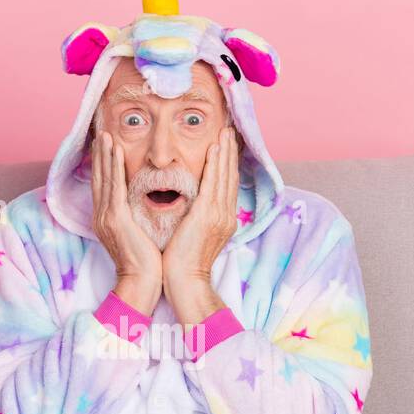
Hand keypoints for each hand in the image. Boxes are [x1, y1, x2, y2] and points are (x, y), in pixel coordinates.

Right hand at [90, 130, 162, 314]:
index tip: (106, 147)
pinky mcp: (116, 218)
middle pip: (99, 178)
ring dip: (104, 154)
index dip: (104, 165)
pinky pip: (114, 186)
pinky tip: (115, 150)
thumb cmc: (145, 263)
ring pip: (104, 178)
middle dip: (100, 155)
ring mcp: (107, 216)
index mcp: (108, 220)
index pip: (105, 186)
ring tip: (105, 134)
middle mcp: (103, 215)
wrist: (140, 282)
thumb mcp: (138, 235)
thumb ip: (136, 218)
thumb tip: (145, 207)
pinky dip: (113, 166)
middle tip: (101, 133)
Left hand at [163, 126, 238, 325]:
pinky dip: (215, 164)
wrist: (185, 281)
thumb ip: (196, 218)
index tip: (226, 147)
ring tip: (225, 133)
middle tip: (230, 132)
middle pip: (231, 177)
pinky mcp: (208, 215)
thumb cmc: (182, 263)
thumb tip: (189, 206)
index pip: (227, 186)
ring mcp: (219, 215)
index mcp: (222, 220)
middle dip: (231, 153)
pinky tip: (215, 148)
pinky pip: (213, 183)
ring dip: (225, 152)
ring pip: (225, 176)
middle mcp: (225, 215)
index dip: (228, 165)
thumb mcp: (193, 236)